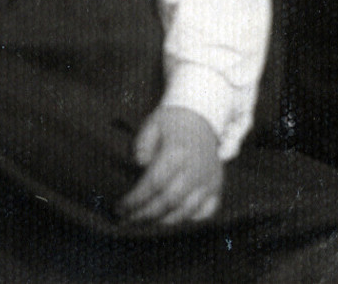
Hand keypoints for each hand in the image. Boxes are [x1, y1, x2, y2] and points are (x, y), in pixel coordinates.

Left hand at [118, 102, 222, 224]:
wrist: (202, 116)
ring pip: (186, 211)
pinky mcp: (217, 186)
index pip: (153, 183)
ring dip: (163, 220)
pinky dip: (188, 219)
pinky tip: (170, 218)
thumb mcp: (152, 124)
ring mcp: (209, 179)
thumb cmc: (171, 123)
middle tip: (128, 219)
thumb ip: (141, 143)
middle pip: (169, 201)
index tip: (120, 207)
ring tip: (144, 222)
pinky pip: (205, 212)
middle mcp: (196, 168)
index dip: (135, 199)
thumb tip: (139, 163)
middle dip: (145, 214)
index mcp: (178, 152)